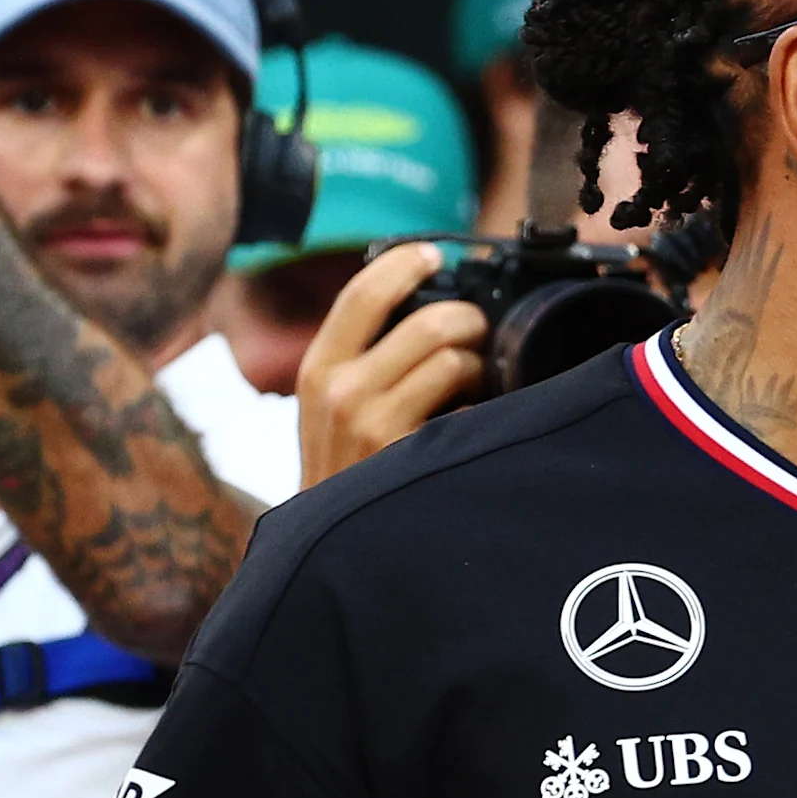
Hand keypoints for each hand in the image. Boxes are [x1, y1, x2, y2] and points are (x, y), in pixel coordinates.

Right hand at [299, 244, 486, 485]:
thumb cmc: (340, 465)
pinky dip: (477, 411)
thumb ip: (360, 356)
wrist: (327, 543)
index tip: (434, 255)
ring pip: (453, 361)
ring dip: (478, 364)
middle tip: (477, 329)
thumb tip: (419, 303)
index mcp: (318, 367)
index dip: (405, 264)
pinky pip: (468, 412)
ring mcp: (376, 425)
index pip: (363, 294)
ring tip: (472, 380)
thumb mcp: (327, 403)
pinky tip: (466, 425)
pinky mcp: (411, 457)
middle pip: (429, 322)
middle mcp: (341, 391)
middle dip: (468, 319)